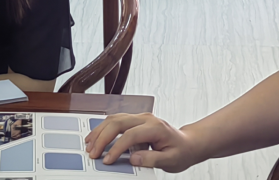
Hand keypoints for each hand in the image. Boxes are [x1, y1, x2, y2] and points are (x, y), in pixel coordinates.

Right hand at [85, 113, 202, 173]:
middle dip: (102, 137)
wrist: (188, 143)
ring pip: (114, 118)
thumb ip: (152, 159)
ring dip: (100, 131)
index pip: (130, 135)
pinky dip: (105, 128)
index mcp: (155, 127)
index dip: (117, 148)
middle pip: (118, 122)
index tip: (107, 160)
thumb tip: (133, 158)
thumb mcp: (171, 161)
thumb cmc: (181, 152)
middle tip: (92, 152)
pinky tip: (98, 136)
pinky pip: (117, 121)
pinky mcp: (136, 121)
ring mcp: (140, 117)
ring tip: (90, 144)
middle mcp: (145, 118)